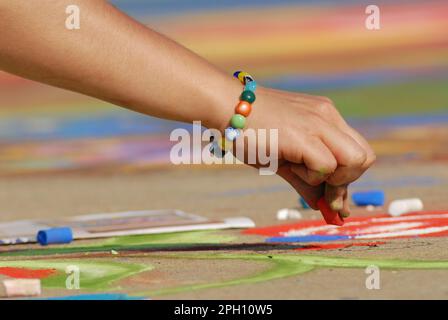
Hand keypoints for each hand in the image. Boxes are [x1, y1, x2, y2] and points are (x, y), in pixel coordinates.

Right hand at [234, 87, 375, 217]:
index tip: (334, 201)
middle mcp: (327, 117)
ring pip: (355, 161)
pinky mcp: (304, 135)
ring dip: (332, 179)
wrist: (225, 106)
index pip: (358, 151)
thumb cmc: (250, 130)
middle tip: (323, 192)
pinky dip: (312, 176)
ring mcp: (318, 123)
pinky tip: (289, 165)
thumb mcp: (284, 157)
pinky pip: (327, 166)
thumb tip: (324, 208)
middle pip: (365, 157)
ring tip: (300, 171)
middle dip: (347, 182)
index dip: (349, 179)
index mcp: (325, 117)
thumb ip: (306, 182)